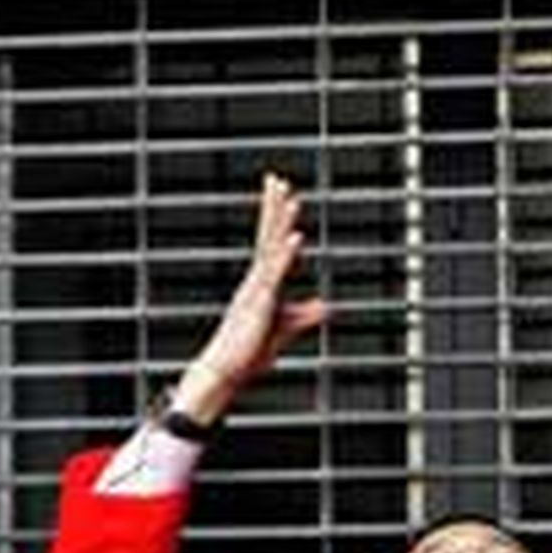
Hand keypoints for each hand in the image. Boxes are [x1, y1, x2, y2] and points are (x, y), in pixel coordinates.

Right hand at [168, 173, 326, 426]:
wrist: (225, 373)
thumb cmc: (249, 353)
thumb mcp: (285, 329)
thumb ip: (305, 314)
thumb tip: (326, 305)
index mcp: (259, 283)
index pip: (269, 242)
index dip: (276, 217)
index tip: (281, 193)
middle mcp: (255, 281)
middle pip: (266, 236)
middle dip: (272, 206)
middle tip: (277, 178)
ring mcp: (256, 290)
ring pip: (270, 249)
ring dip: (281, 223)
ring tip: (290, 198)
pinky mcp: (259, 304)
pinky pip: (274, 274)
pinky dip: (286, 255)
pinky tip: (296, 237)